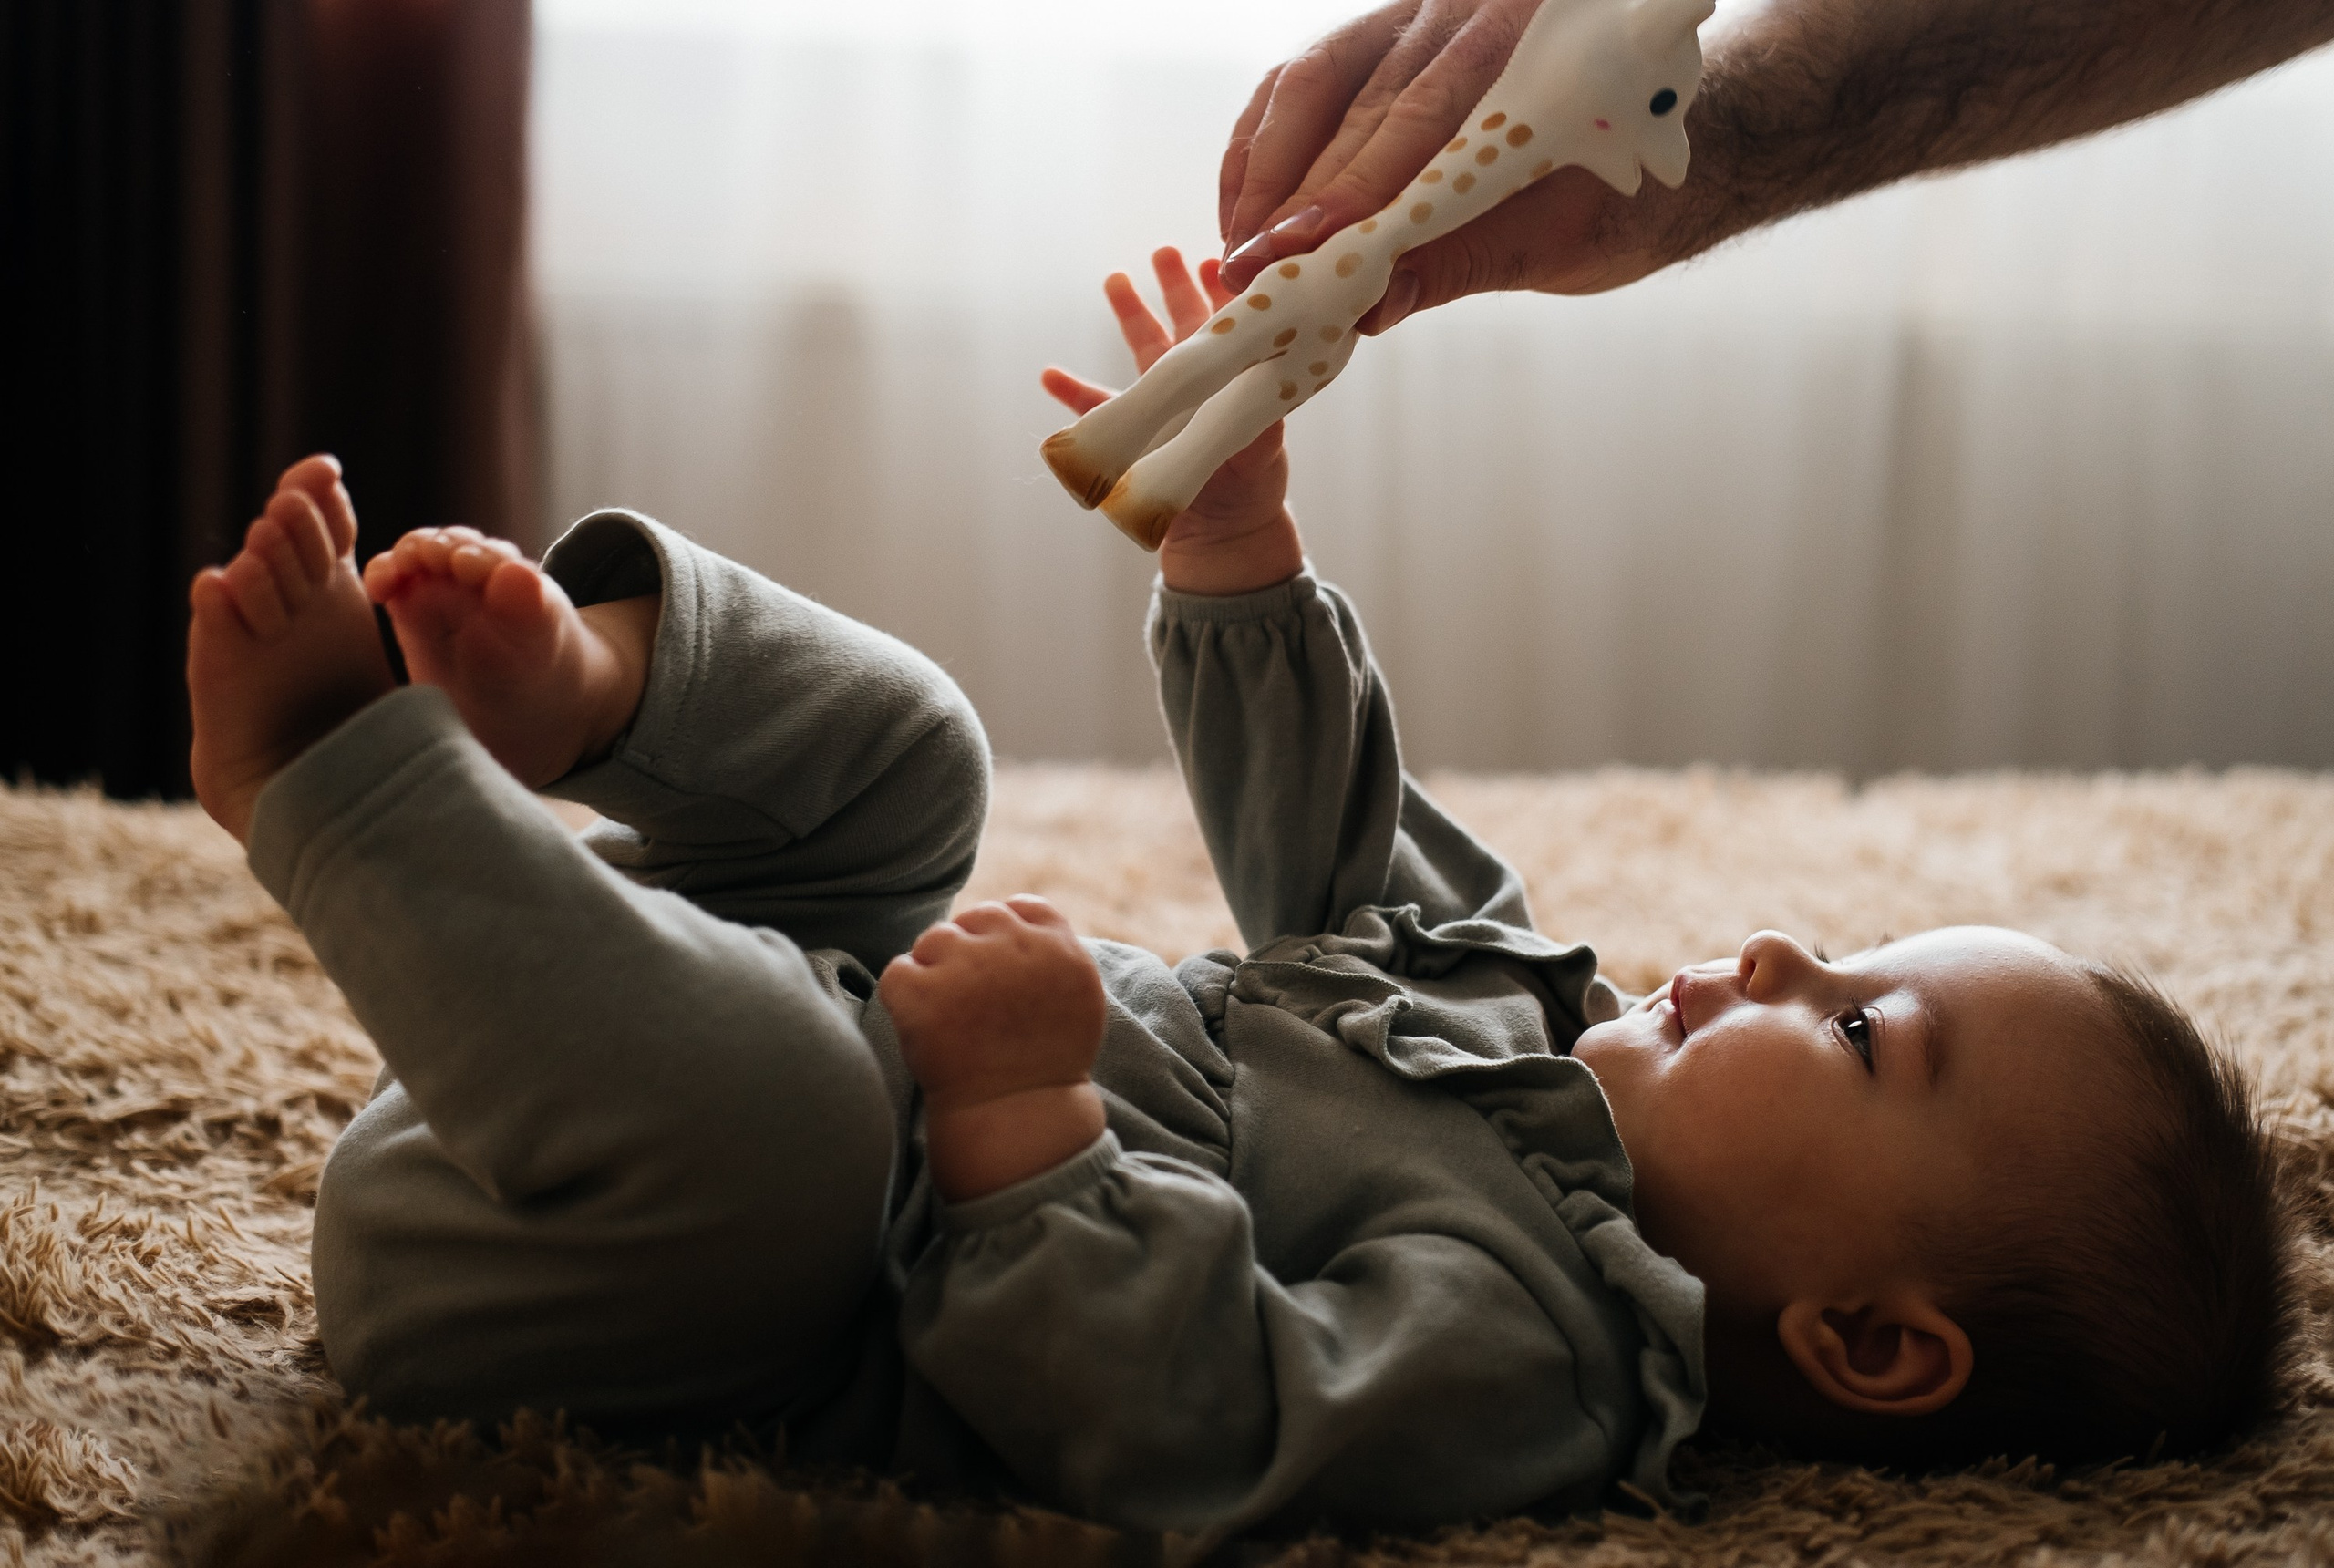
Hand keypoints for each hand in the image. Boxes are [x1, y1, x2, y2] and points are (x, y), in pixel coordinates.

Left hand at [880, 896, 1109, 1201]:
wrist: (1014, 1118)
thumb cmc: (1044, 1065)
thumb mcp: (1077, 1000)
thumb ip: (1053, 954)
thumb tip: (1014, 917)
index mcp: (1056, 948)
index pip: (1021, 907)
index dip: (1003, 933)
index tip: (997, 968)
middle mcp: (1013, 948)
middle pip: (975, 919)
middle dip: (967, 952)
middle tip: (968, 1002)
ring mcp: (965, 967)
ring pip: (934, 940)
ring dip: (934, 971)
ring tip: (949, 1018)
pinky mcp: (922, 993)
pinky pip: (898, 971)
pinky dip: (904, 997)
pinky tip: (924, 1028)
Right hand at [1042, 247, 1304, 594]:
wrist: (1225, 527)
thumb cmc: (1253, 482)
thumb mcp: (1265, 443)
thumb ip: (1263, 410)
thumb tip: (1267, 378)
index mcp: (1229, 374)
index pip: (1226, 321)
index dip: (1220, 288)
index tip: (1215, 259)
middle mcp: (1193, 379)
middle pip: (1180, 320)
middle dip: (1173, 283)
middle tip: (1166, 251)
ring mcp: (1160, 402)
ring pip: (1141, 346)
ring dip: (1129, 313)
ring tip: (1116, 279)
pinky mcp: (1131, 433)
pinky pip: (1095, 409)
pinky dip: (1070, 392)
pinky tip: (1050, 374)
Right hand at [1216, 0, 1670, 324]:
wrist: (1655, 143)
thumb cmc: (1615, 194)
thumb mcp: (1558, 240)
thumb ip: (1463, 264)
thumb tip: (1370, 309)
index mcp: (1526, 46)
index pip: (1420, 116)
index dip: (1350, 188)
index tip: (1298, 250)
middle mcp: (1464, 14)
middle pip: (1356, 104)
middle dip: (1293, 196)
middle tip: (1248, 269)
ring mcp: (1415, 22)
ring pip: (1311, 86)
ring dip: (1264, 174)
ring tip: (1237, 251)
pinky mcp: (1378, 44)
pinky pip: (1299, 88)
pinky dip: (1262, 151)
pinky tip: (1242, 212)